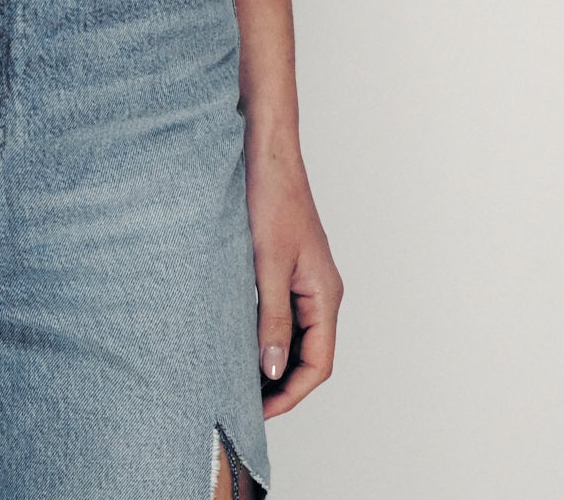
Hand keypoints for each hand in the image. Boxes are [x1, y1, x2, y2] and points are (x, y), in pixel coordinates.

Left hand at [244, 139, 342, 417]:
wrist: (265, 150)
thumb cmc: (271, 197)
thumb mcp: (266, 263)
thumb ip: (271, 318)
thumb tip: (273, 370)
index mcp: (325, 294)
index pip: (318, 364)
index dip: (291, 393)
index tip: (261, 412)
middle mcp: (320, 290)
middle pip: (309, 355)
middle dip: (281, 384)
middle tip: (245, 403)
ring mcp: (304, 278)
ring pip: (295, 334)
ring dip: (273, 360)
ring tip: (239, 378)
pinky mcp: (286, 265)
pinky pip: (282, 311)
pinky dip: (266, 332)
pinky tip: (240, 338)